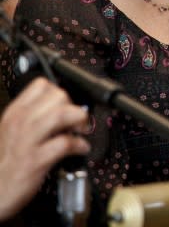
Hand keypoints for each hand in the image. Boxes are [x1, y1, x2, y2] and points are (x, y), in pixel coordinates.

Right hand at [0, 78, 90, 220]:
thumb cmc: (9, 161)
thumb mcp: (16, 131)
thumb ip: (36, 116)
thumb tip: (66, 107)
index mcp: (15, 113)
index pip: (42, 85)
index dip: (61, 91)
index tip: (67, 105)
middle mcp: (20, 123)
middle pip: (58, 96)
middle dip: (74, 106)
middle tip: (77, 120)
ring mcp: (27, 141)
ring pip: (61, 114)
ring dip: (78, 121)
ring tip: (80, 131)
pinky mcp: (35, 160)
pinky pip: (65, 143)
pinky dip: (79, 145)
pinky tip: (80, 149)